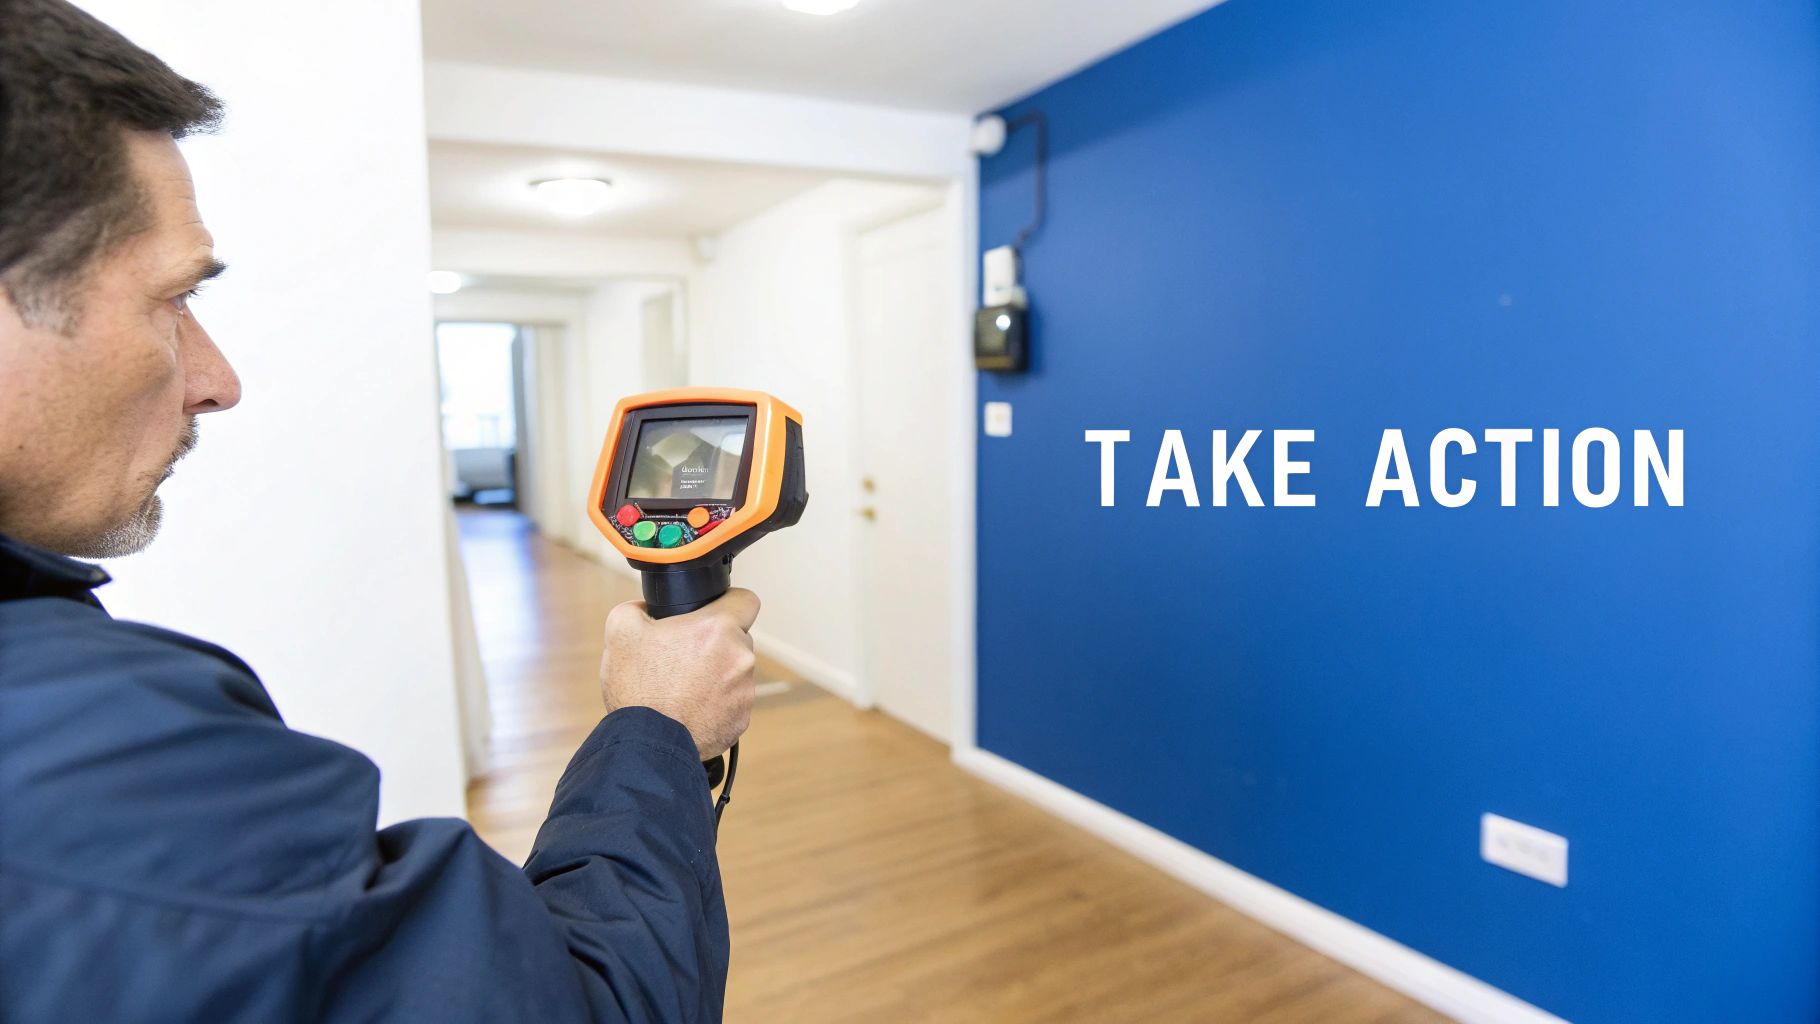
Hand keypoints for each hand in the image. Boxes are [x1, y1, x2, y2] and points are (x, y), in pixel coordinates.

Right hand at [599, 588, 760, 760]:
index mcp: (718, 629)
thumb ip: (637, 607)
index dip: (729, 602)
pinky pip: (732, 703)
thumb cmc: (637, 688)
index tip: (714, 611)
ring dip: (716, 675)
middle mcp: (740, 658)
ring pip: (735, 672)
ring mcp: (744, 692)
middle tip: (684, 656)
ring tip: (682, 688)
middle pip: (737, 639)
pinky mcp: (741, 720)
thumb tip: (646, 608)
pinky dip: (715, 704)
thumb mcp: (621, 631)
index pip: (746, 600)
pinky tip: (689, 708)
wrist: (646, 744)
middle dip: (715, 644)